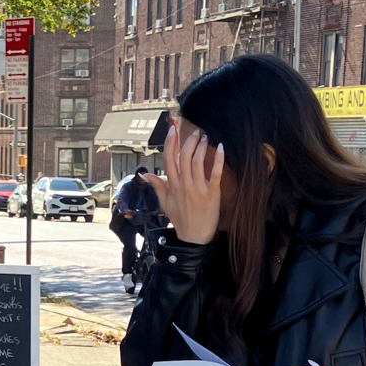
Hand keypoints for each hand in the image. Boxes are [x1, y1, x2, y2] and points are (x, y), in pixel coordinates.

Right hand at [141, 120, 223, 244]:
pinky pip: (215, 173)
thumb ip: (157, 186)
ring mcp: (197, 188)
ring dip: (201, 147)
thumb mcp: (164, 203)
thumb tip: (145, 175)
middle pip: (184, 156)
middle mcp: (183, 184)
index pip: (169, 158)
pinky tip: (221, 148)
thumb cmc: (180, 219)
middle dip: (189, 141)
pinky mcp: (211, 193)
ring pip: (198, 161)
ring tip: (205, 138)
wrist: (194, 236)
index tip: (172, 129)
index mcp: (172, 185)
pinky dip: (218, 159)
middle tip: (195, 133)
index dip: (170, 142)